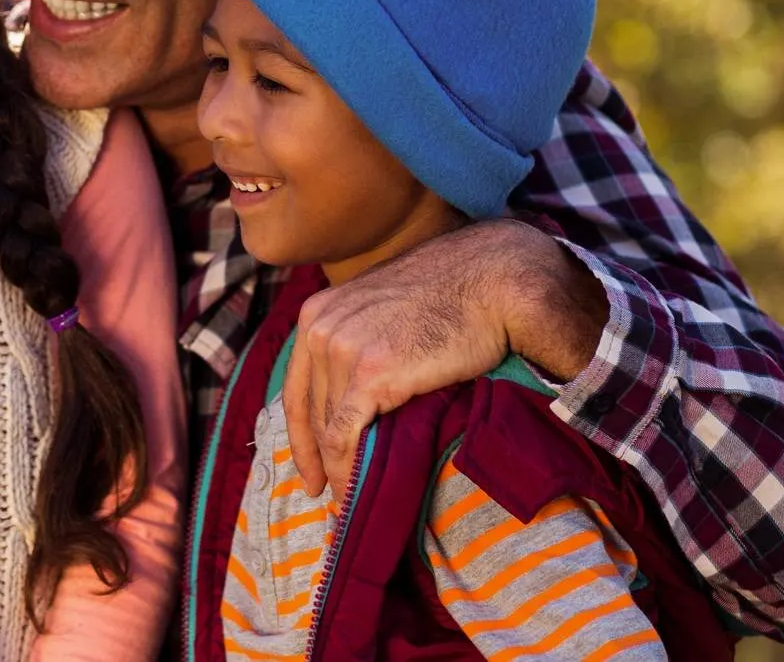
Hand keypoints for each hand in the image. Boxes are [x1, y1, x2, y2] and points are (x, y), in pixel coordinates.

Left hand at [283, 219, 607, 497]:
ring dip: (338, 469)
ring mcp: (341, 349)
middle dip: (319, 457)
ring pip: (329, 428)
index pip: (296, 387)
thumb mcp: (385, 312)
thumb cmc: (449, 298)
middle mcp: (320, 328)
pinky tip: (356, 493)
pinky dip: (347, 470)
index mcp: (318, 313)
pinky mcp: (369, 373)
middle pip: (312, 411)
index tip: (308, 471)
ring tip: (351, 501)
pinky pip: (346, 435)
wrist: (487, 282)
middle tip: (332, 495)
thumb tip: (358, 397)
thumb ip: (361, 343)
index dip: (300, 435)